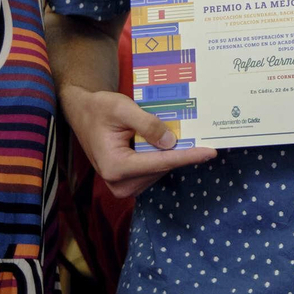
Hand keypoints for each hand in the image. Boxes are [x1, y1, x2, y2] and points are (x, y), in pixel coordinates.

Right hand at [60, 84, 215, 197]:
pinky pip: (153, 169)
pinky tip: (163, 140)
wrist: (82, 113)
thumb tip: (171, 142)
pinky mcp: (127, 182)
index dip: (188, 156)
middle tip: (194, 132)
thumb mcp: (122, 108)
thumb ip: (147, 125)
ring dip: (169, 152)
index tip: (211, 152)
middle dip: (179, 151)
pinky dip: (161, 155)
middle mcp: (119, 183)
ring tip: (168, 131)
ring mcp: (123, 186)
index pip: (160, 162)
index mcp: (116, 167)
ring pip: (160, 169)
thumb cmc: (99, 108)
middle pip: (162, 167)